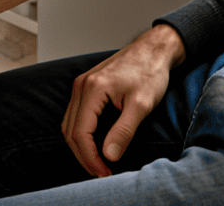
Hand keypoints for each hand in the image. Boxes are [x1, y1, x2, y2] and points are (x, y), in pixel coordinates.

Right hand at [60, 25, 185, 177]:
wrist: (153, 50)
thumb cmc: (149, 72)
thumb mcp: (141, 105)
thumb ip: (124, 131)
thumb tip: (109, 156)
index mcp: (93, 89)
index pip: (80, 133)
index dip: (90, 158)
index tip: (105, 173)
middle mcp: (82, 85)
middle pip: (70, 130)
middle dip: (84, 156)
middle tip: (102, 173)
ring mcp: (82, 83)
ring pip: (70, 123)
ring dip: (81, 146)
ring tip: (99, 162)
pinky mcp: (87, 84)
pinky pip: (75, 114)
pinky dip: (81, 133)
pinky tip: (95, 143)